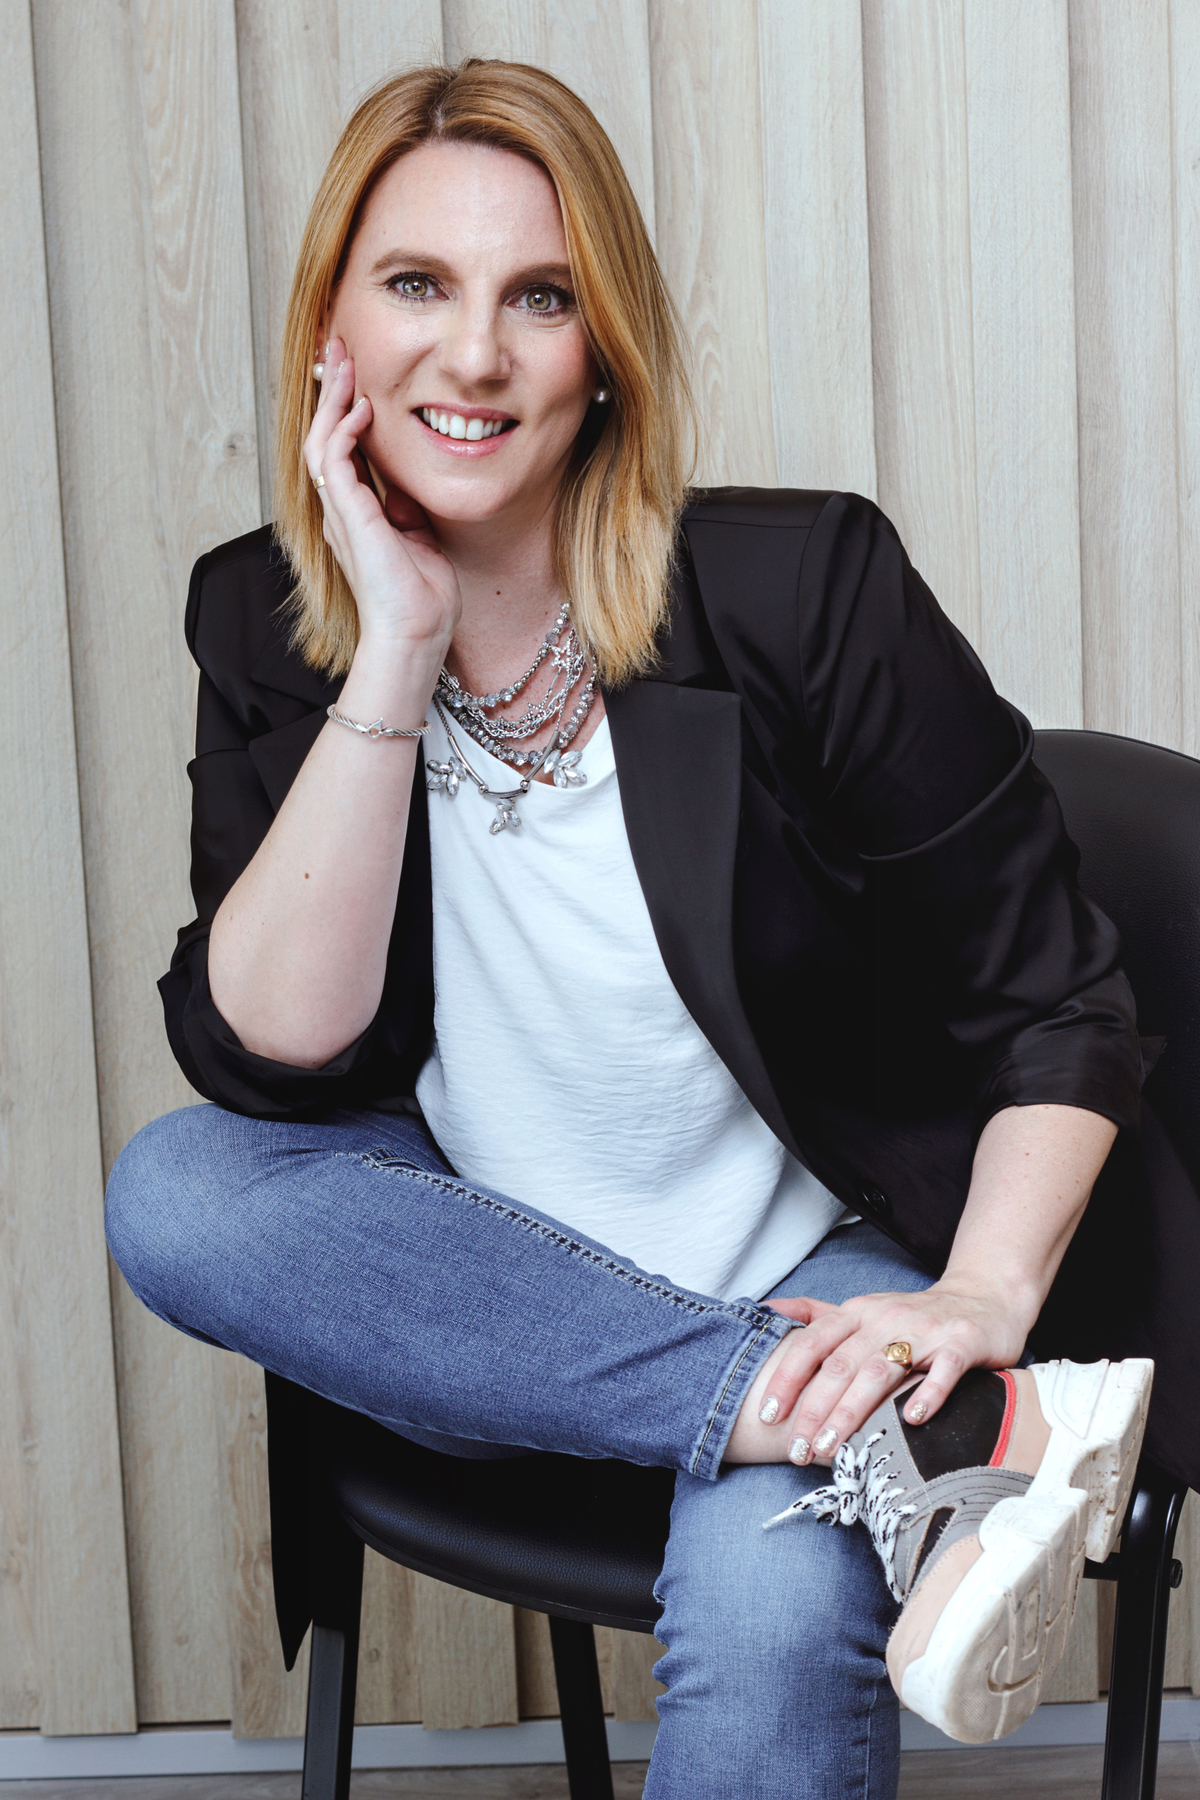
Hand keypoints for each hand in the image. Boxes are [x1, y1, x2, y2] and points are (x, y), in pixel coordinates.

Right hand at [304, 339, 459, 656]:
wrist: (415, 636)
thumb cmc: (421, 600)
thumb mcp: (419, 541)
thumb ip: (406, 511)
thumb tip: (405, 488)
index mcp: (356, 515)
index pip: (342, 449)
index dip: (344, 410)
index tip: (354, 377)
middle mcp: (340, 510)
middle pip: (323, 435)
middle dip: (329, 391)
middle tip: (337, 350)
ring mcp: (340, 513)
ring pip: (320, 440)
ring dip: (330, 399)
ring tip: (340, 362)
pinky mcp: (348, 517)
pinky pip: (334, 460)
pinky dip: (344, 429)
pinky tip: (361, 407)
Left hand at [760, 1279, 1030, 1463]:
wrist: (984, 1299)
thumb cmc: (914, 1316)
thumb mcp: (863, 1309)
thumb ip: (816, 1314)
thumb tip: (767, 1310)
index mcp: (857, 1313)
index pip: (812, 1342)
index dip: (787, 1377)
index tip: (767, 1413)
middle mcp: (885, 1318)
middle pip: (842, 1363)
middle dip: (814, 1408)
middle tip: (797, 1449)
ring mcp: (925, 1330)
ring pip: (882, 1370)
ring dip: (853, 1410)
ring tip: (832, 1446)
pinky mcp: (963, 1342)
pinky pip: (945, 1369)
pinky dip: (929, 1394)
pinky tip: (913, 1421)